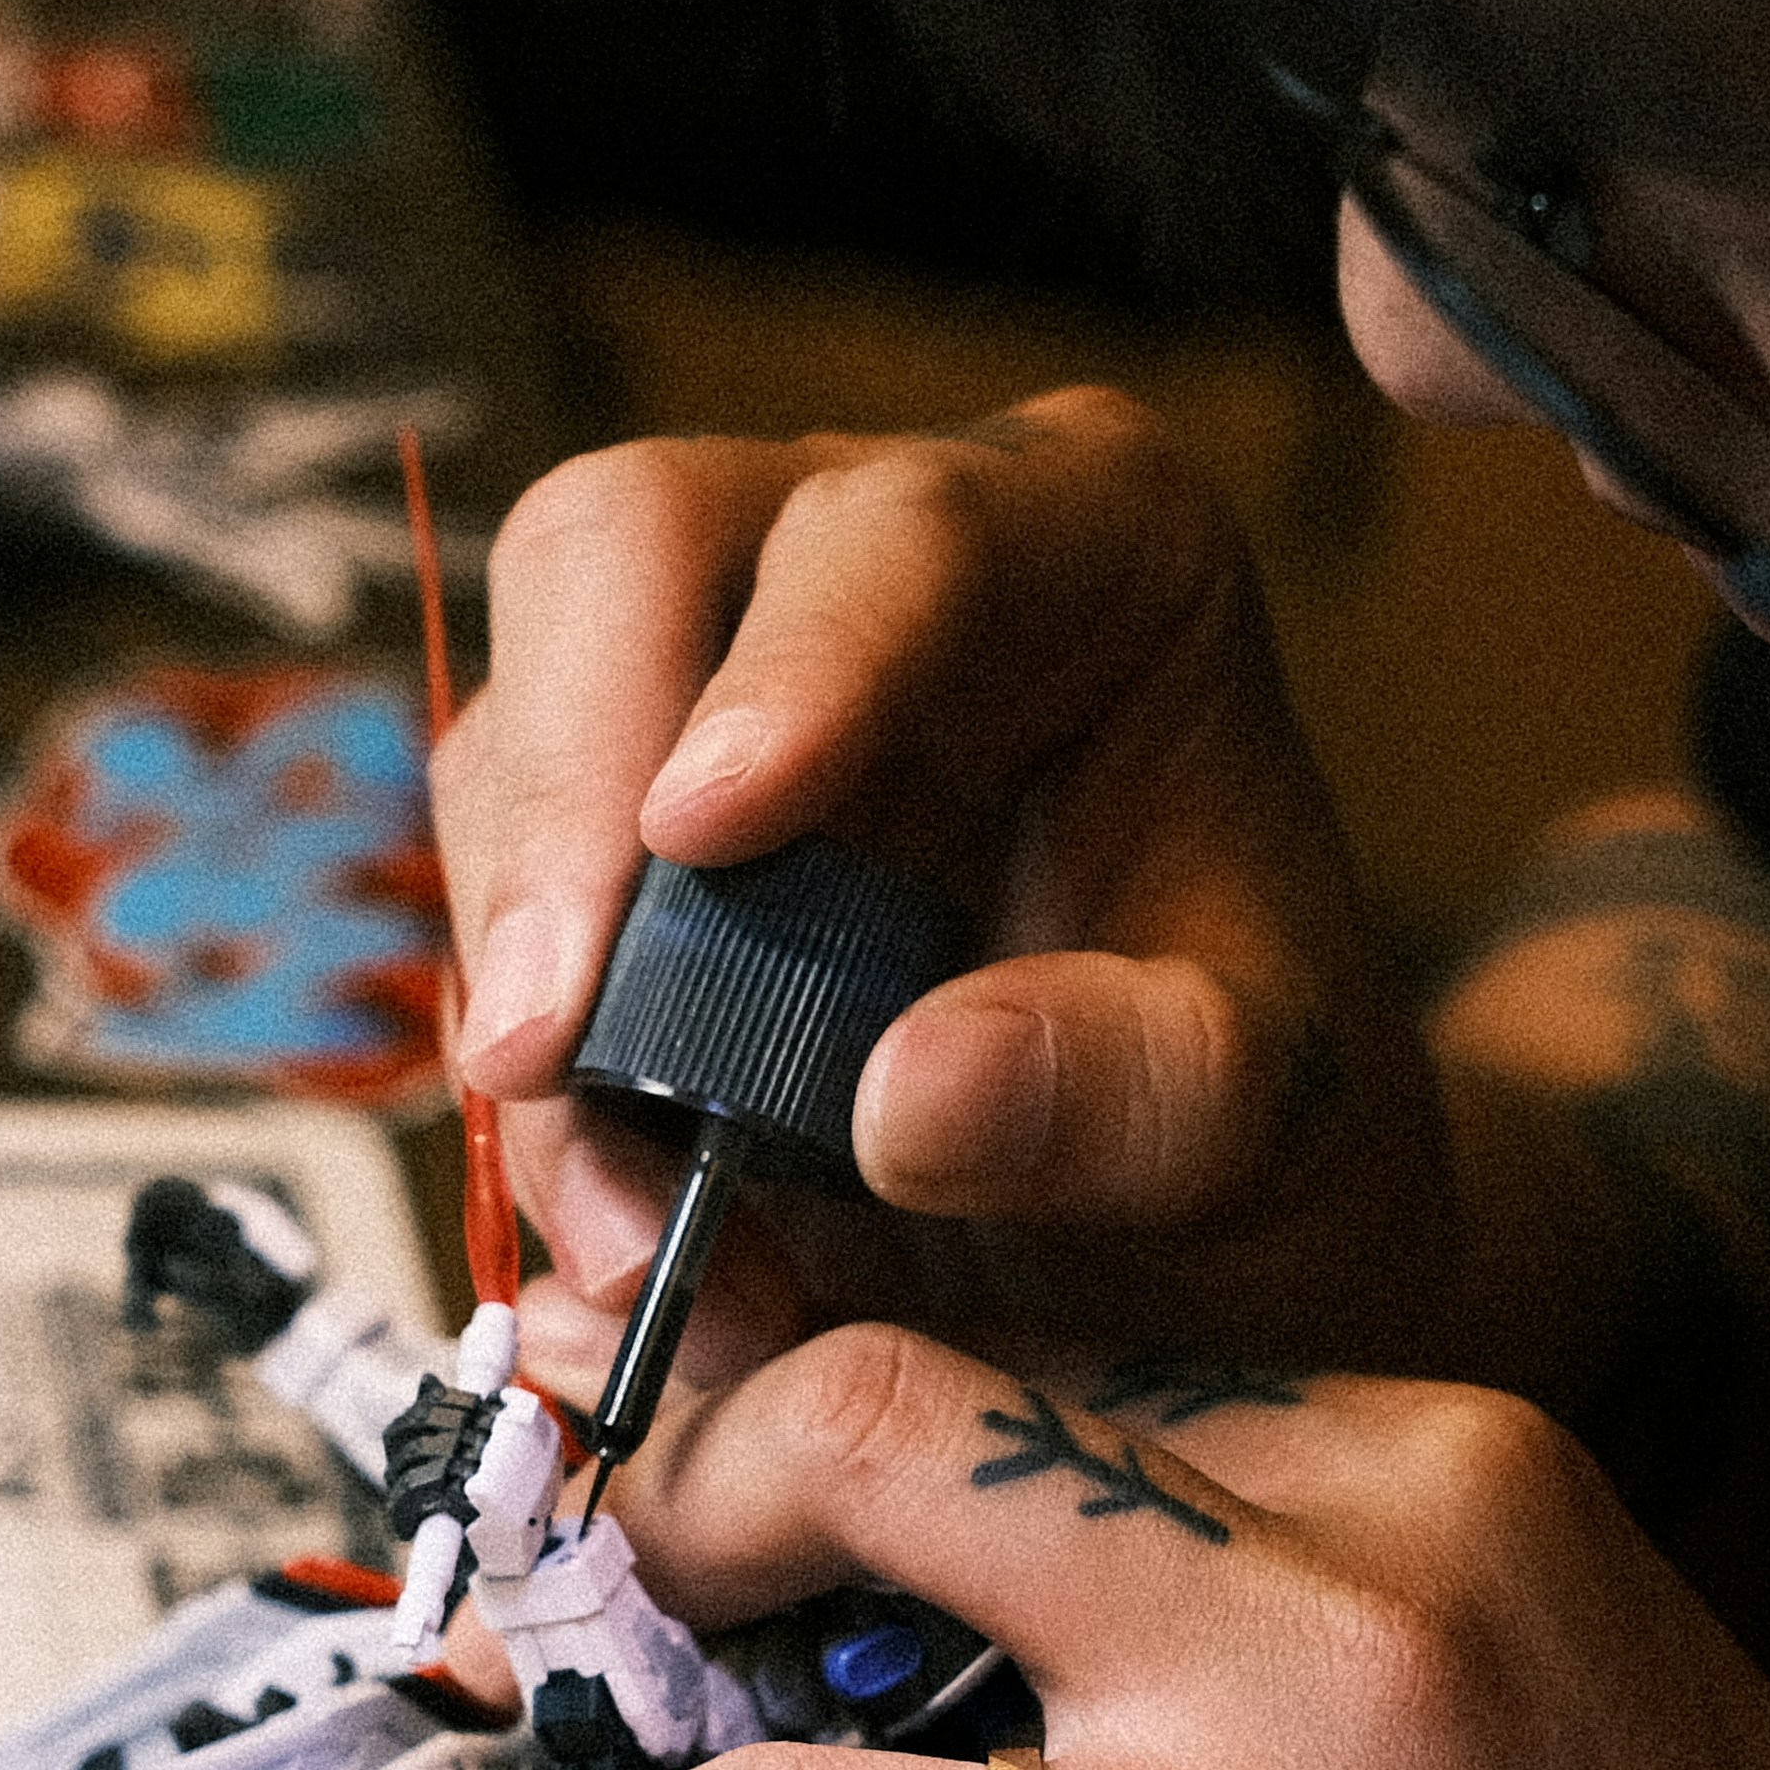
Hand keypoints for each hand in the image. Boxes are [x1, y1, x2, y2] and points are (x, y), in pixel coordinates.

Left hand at [411, 1321, 1769, 1769]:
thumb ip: (1266, 1604)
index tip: (678, 1532)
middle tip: (560, 1690)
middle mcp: (1338, 1656)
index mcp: (1431, 1480)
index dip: (774, 1447)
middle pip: (848, 1480)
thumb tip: (909, 1611)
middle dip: (634, 1572)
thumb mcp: (1551, 1673)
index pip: (998, 1376)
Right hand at [435, 393, 1466, 1409]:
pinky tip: (621, 1231)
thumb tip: (906, 1101)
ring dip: (537, 998)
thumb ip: (1132, 1096)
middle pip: (619, 558)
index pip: (902, 529)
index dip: (788, 665)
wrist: (1192, 1219)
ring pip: (517, 743)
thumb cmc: (1258, 1106)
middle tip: (549, 1052)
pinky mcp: (610, 826)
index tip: (705, 830)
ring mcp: (709, 678)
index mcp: (1092, 541)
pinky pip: (501, 906)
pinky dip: (536, 1086)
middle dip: (565, 808)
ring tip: (644, 1240)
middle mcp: (865, 561)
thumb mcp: (1268, 1120)